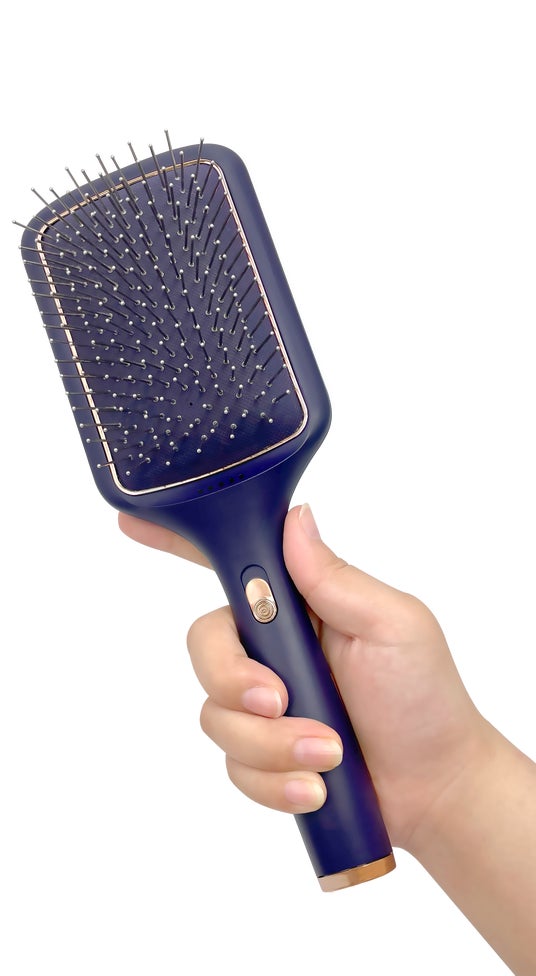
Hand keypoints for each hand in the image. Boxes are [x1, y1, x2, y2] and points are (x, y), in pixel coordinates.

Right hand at [119, 503, 485, 851]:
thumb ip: (335, 579)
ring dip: (272, 744)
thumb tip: (295, 517)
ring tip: (326, 755)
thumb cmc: (424, 698)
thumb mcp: (392, 626)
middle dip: (235, 680)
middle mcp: (270, 648)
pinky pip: (233, 767)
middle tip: (279, 701)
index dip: (178, 542)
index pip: (231, 562)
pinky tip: (314, 787)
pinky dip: (274, 781)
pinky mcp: (260, 756)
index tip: (134, 524)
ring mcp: (261, 704)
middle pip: (204, 646)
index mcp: (297, 606)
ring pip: (215, 715)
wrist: (434, 788)